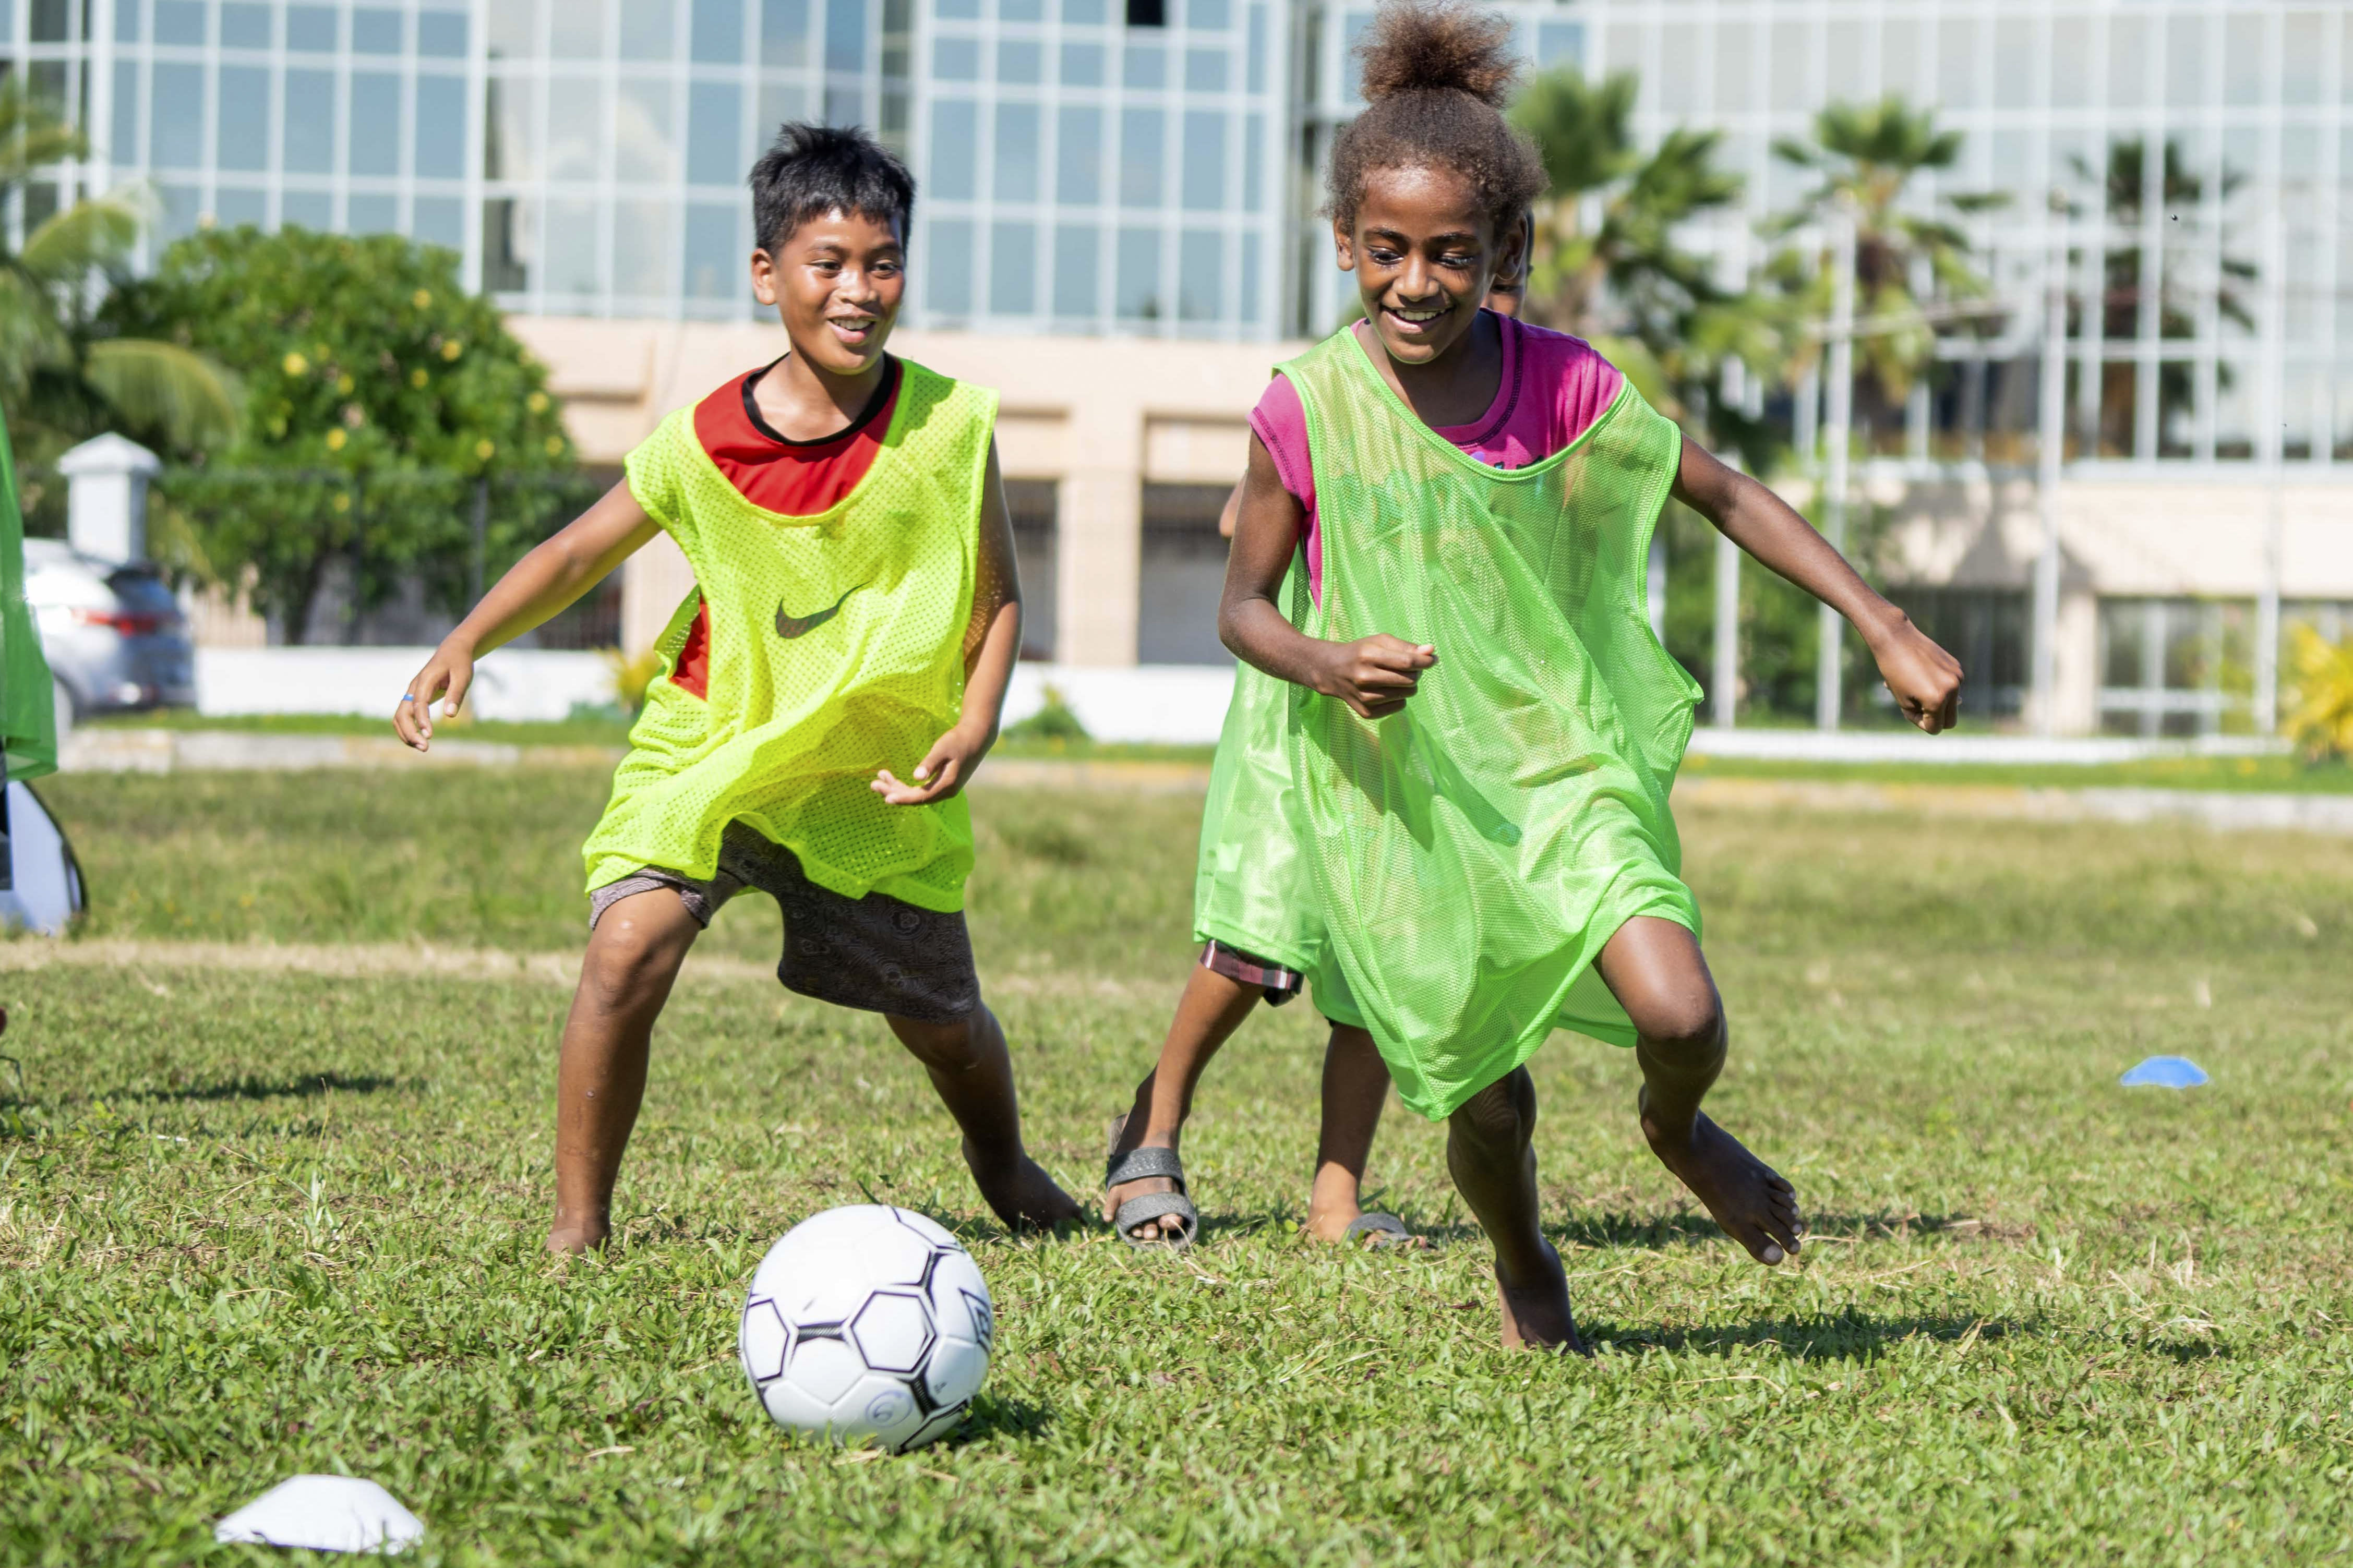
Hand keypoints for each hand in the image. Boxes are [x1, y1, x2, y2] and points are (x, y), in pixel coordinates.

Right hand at [394, 640, 474, 751]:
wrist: (452, 651)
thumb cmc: (459, 663)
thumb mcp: (463, 677)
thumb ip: (456, 694)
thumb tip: (450, 715)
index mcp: (425, 680)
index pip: (418, 704)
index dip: (422, 721)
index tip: (429, 736)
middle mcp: (414, 688)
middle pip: (402, 713)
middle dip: (410, 732)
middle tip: (425, 748)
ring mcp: (411, 693)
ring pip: (399, 717)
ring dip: (407, 733)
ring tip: (422, 748)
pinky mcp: (413, 699)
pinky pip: (404, 716)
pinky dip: (408, 729)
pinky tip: (420, 740)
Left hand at [872, 722, 991, 805]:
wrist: (977, 738)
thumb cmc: (958, 740)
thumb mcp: (942, 749)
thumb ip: (929, 763)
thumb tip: (916, 777)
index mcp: (947, 785)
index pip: (920, 797)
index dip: (902, 798)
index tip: (886, 798)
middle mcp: (946, 791)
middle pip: (915, 798)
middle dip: (894, 791)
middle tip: (873, 784)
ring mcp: (944, 789)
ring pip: (917, 794)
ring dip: (897, 787)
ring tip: (878, 778)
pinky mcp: (942, 784)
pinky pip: (921, 790)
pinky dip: (906, 785)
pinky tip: (893, 780)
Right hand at [1309, 634, 1436, 719]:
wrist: (1331, 671)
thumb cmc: (1361, 652)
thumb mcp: (1380, 641)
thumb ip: (1406, 646)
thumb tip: (1431, 651)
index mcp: (1367, 656)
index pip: (1407, 662)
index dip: (1425, 661)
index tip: (1433, 659)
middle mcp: (1364, 678)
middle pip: (1409, 680)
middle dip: (1416, 672)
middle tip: (1409, 667)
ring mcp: (1364, 698)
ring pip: (1406, 694)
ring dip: (1409, 685)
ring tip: (1397, 678)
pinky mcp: (1366, 712)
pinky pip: (1399, 706)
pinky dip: (1400, 697)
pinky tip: (1387, 690)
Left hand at [1868, 615, 1962, 733]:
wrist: (1897, 639)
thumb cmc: (1894, 672)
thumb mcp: (1904, 701)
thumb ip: (1923, 715)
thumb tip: (1944, 717)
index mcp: (1937, 700)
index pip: (1935, 728)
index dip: (1920, 723)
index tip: (1908, 710)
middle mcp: (1952, 688)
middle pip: (1950, 721)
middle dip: (1934, 718)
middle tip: (1916, 704)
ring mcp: (1957, 676)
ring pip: (1952, 704)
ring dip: (1937, 702)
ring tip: (1916, 686)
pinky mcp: (1957, 666)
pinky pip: (1951, 687)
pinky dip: (1940, 687)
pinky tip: (1922, 674)